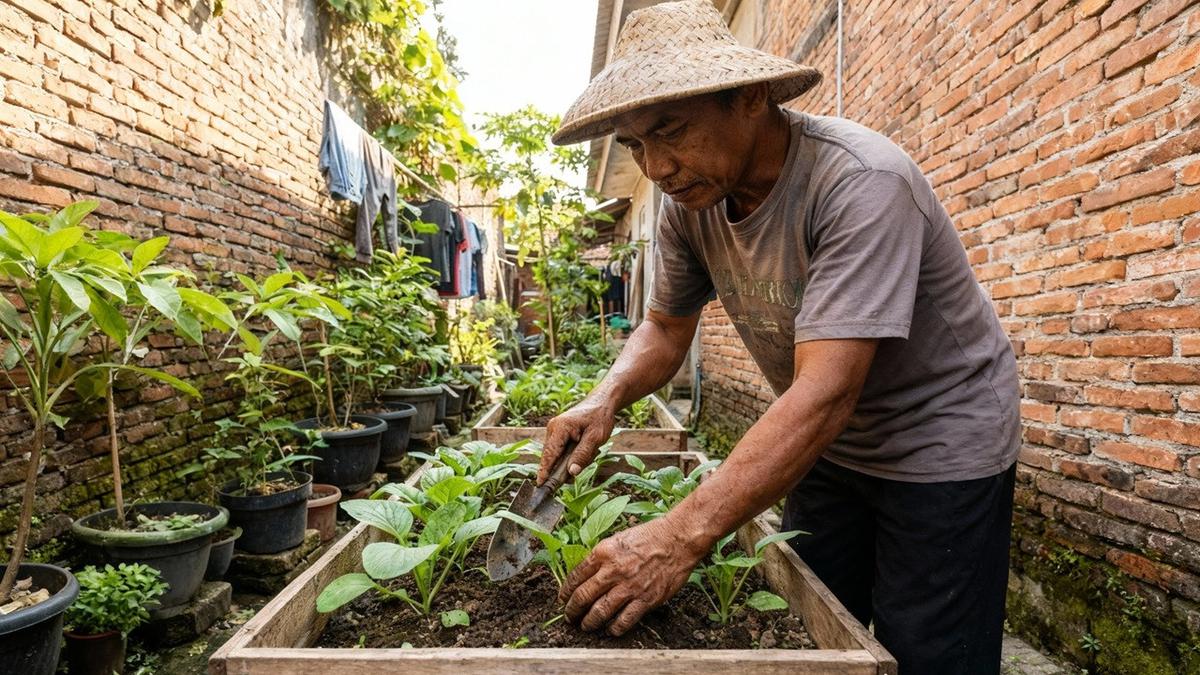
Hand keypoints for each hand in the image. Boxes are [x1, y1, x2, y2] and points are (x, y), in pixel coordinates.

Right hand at [537, 400, 615, 484]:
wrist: (601, 404)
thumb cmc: (599, 417)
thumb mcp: (595, 437)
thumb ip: (583, 455)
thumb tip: (571, 472)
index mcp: (560, 427)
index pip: (549, 454)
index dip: (544, 470)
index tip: (540, 484)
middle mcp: (553, 429)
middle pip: (552, 457)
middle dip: (565, 466)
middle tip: (584, 463)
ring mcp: (554, 432)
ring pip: (558, 456)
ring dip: (572, 459)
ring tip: (591, 449)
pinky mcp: (558, 435)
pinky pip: (562, 452)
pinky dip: (573, 455)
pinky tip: (586, 448)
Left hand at [559, 515, 706, 635]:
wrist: (677, 540)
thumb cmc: (649, 536)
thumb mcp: (618, 539)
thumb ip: (602, 556)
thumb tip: (586, 573)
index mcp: (603, 553)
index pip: (576, 576)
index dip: (566, 590)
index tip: (562, 598)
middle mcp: (613, 571)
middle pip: (584, 596)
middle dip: (572, 610)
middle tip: (569, 616)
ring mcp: (629, 587)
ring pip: (600, 611)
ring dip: (589, 622)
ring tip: (585, 626)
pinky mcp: (646, 599)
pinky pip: (625, 620)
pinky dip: (615, 628)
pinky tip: (610, 630)